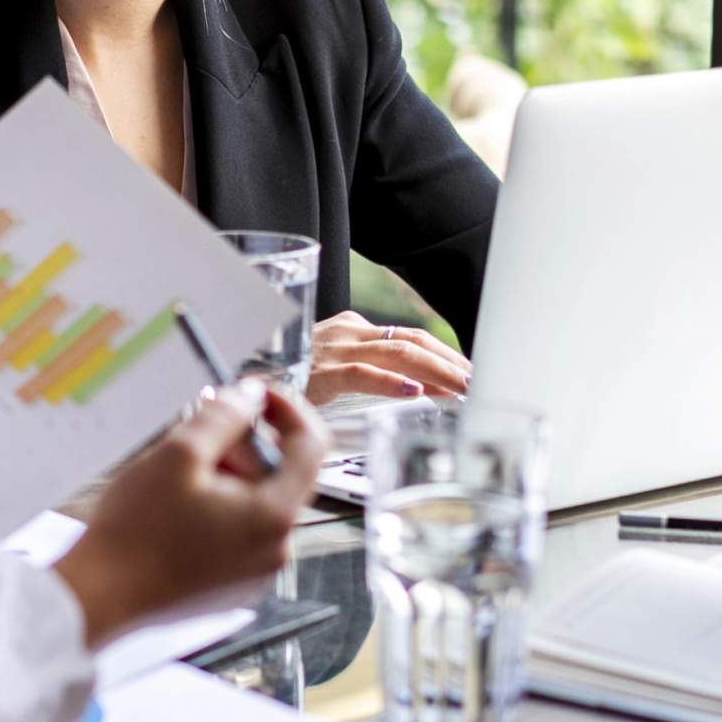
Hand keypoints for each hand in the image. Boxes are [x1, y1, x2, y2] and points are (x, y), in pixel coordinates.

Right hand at [56, 383, 325, 646]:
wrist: (100, 597)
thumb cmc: (135, 533)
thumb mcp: (178, 454)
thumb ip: (224, 415)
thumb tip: (251, 396)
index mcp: (272, 517)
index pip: (311, 445)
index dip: (286, 408)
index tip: (256, 394)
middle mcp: (275, 550)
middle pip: (279, 475)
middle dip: (243, 446)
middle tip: (196, 435)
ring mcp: (255, 573)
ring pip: (255, 503)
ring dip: (225, 477)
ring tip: (176, 477)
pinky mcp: (232, 585)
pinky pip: (238, 532)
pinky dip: (216, 509)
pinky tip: (175, 509)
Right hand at [308, 311, 469, 403]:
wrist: (244, 374)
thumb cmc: (292, 375)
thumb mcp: (336, 369)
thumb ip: (378, 374)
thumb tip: (424, 388)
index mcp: (354, 330)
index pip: (411, 337)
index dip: (445, 355)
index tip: (469, 373)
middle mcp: (349, 333)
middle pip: (412, 341)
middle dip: (449, 362)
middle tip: (477, 381)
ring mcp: (335, 351)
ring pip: (396, 353)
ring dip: (436, 371)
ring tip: (462, 388)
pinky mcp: (320, 373)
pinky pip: (360, 374)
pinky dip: (390, 382)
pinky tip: (414, 391)